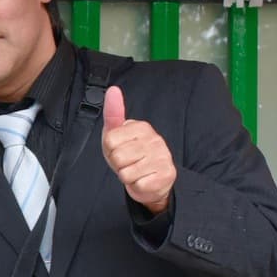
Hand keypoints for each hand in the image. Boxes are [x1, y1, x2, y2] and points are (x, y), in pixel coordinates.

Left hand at [101, 86, 175, 213]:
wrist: (150, 180)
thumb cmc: (131, 156)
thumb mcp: (117, 135)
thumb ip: (113, 113)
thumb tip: (113, 90)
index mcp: (141, 127)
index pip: (110, 140)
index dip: (110, 150)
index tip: (120, 149)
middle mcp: (155, 139)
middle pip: (118, 157)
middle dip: (118, 164)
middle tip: (128, 163)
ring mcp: (162, 157)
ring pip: (126, 172)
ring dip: (127, 176)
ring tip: (135, 171)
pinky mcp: (165, 175)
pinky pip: (137, 184)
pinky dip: (136, 186)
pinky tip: (144, 179)